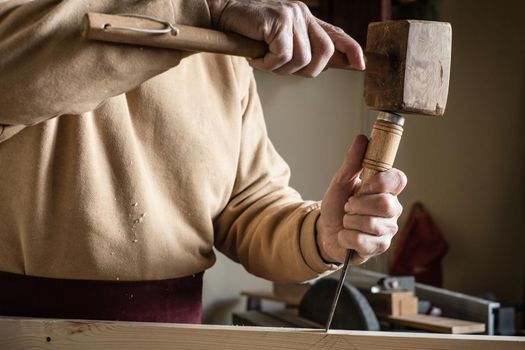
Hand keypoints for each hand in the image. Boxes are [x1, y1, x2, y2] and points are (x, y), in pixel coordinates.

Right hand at [205, 0, 364, 75]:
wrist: (223, 14)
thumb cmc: (248, 32)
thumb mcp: (277, 42)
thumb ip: (296, 50)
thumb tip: (314, 68)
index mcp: (306, 20)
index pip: (335, 34)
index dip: (351, 50)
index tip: (361, 65)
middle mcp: (303, 15)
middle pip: (324, 52)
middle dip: (307, 71)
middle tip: (282, 70)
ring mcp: (292, 16)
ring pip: (302, 58)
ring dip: (281, 69)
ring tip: (264, 62)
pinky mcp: (279, 20)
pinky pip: (283, 55)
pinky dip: (268, 64)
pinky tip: (256, 58)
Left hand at [316, 135, 406, 264]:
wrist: (325, 232)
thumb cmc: (337, 206)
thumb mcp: (341, 182)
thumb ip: (352, 162)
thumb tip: (362, 139)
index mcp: (386, 190)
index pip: (398, 179)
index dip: (381, 182)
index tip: (364, 185)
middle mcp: (392, 209)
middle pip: (386, 204)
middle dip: (358, 204)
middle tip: (348, 206)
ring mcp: (388, 230)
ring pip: (372, 223)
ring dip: (349, 221)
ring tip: (347, 220)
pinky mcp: (379, 248)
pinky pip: (362, 240)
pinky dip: (346, 237)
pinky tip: (345, 236)